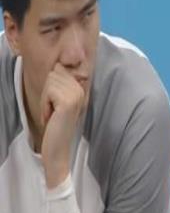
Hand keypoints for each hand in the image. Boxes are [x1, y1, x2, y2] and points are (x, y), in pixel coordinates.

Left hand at [40, 63, 85, 188]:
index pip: (59, 70)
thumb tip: (58, 65)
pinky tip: (52, 116)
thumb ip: (60, 84)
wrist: (59, 147)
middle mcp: (81, 89)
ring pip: (50, 81)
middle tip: (53, 110)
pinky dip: (45, 104)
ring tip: (52, 113)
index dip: (51, 86)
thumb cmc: (55, 125)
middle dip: (47, 92)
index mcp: (81, 88)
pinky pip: (48, 91)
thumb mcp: (59, 101)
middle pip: (54, 74)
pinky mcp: (68, 102)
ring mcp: (76, 95)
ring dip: (45, 99)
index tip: (56, 103)